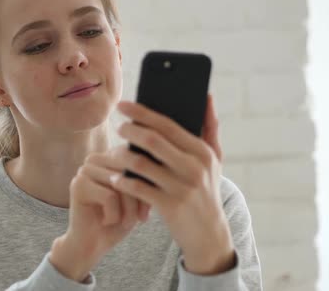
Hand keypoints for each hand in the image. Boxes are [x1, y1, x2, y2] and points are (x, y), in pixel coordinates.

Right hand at [50, 147, 150, 281]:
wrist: (91, 246)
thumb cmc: (119, 220)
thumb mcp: (139, 198)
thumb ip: (145, 179)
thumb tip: (157, 166)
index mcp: (109, 156)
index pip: (139, 159)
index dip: (149, 184)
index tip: (148, 207)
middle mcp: (95, 159)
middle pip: (131, 171)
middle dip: (140, 199)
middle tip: (140, 218)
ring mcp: (84, 170)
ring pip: (122, 184)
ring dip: (129, 210)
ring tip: (124, 222)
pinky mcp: (78, 186)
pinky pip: (109, 197)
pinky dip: (114, 216)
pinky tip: (106, 222)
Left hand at [109, 94, 235, 274]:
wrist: (208, 233)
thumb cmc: (206, 189)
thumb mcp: (214, 159)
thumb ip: (210, 127)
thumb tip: (206, 95)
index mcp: (202, 152)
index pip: (167, 125)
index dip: (141, 112)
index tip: (123, 105)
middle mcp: (194, 167)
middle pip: (152, 140)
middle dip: (130, 130)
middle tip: (118, 127)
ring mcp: (181, 187)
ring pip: (141, 164)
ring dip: (122, 156)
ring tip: (114, 153)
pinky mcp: (169, 206)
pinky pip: (138, 188)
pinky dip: (124, 181)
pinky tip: (115, 178)